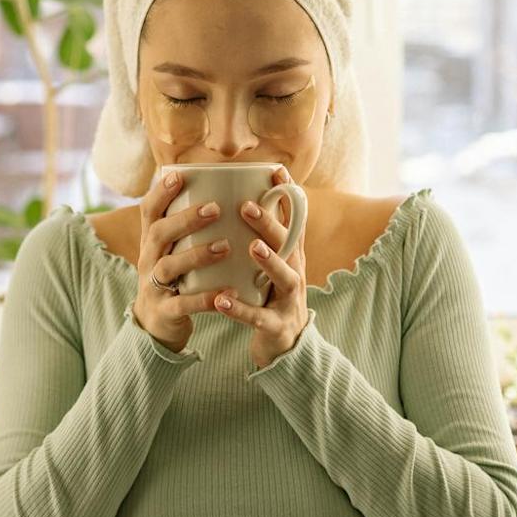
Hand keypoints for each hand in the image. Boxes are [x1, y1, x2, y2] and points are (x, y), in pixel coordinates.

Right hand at [131, 167, 233, 352]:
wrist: (156, 325)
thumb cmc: (176, 277)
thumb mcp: (174, 250)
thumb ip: (189, 227)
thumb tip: (223, 189)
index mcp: (152, 242)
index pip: (148, 211)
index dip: (160, 192)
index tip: (178, 176)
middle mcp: (148, 260)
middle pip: (159, 234)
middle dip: (186, 219)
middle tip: (216, 209)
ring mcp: (154, 286)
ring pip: (168, 267)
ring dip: (197, 255)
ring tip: (226, 246)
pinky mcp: (165, 311)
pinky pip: (183, 304)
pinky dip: (205, 298)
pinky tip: (228, 291)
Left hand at [214, 165, 309, 370]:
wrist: (285, 347)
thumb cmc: (270, 296)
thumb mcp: (271, 264)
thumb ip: (261, 236)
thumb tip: (239, 196)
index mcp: (290, 255)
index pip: (294, 220)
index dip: (288, 195)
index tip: (276, 170)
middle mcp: (294, 272)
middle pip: (288, 244)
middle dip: (270, 224)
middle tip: (246, 205)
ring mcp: (288, 300)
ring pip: (284, 277)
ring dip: (269, 261)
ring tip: (251, 247)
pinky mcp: (277, 326)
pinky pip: (258, 317)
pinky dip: (240, 309)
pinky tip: (221, 300)